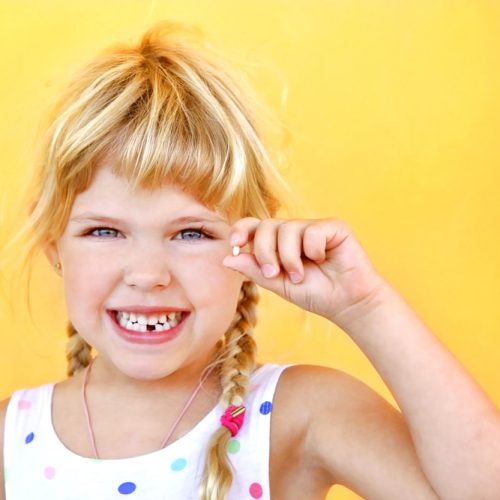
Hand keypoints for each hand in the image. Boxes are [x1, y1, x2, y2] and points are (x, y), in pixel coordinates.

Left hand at [222, 217, 387, 327]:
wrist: (347, 303)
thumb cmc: (315, 293)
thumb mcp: (279, 284)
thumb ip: (255, 271)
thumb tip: (226, 259)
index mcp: (278, 243)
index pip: (254, 225)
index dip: (242, 230)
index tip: (236, 244)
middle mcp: (294, 231)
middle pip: (266, 225)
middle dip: (265, 251)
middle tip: (275, 273)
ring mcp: (313, 227)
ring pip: (287, 228)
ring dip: (290, 257)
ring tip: (301, 275)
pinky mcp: (333, 227)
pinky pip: (311, 231)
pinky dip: (313, 250)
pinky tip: (323, 259)